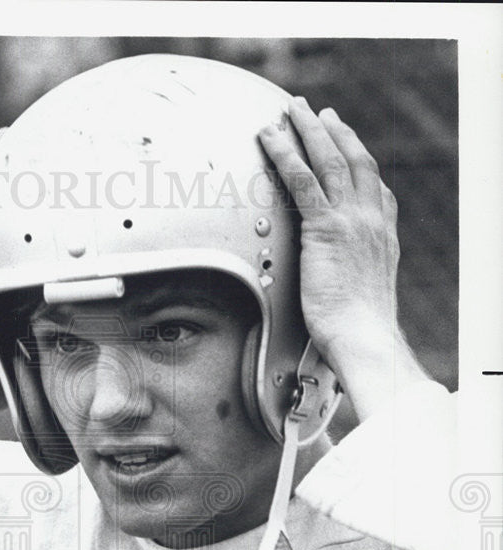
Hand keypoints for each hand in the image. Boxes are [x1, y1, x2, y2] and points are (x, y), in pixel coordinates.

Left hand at [259, 98, 427, 419]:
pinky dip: (285, 154)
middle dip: (334, 131)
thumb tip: (340, 281)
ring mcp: (351, 220)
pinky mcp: (326, 228)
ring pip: (328, 161)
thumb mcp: (362, 293)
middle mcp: (370, 219)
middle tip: (317, 111)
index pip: (373, 186)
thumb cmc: (359, 327)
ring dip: (308, 130)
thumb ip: (351, 274)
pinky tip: (271, 139)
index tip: (347, 142)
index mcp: (382, 233)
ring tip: (291, 110)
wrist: (364, 334)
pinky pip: (302, 181)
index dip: (359, 159)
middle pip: (353, 160)